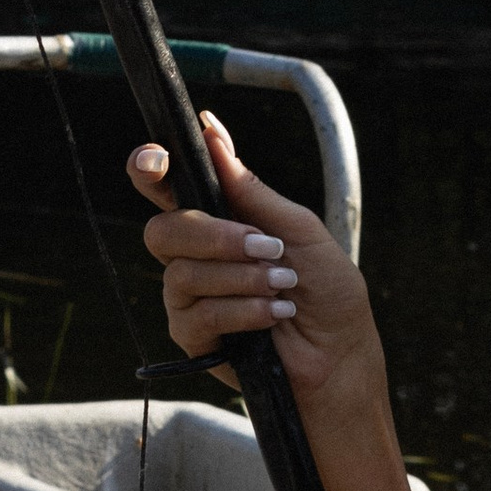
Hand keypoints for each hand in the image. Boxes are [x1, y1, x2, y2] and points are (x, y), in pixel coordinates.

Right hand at [127, 112, 379, 411]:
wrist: (341, 355)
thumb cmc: (327, 291)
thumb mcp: (299, 230)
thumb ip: (252, 190)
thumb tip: (213, 135)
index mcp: (218, 220)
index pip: (166, 188)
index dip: (149, 169)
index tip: (156, 161)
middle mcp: (195, 255)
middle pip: (162, 230)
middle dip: (214, 236)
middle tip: (265, 246)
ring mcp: (190, 297)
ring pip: (183, 273)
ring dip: (242, 277)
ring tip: (283, 285)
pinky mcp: (193, 337)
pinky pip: (198, 314)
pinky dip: (243, 310)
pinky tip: (273, 315)